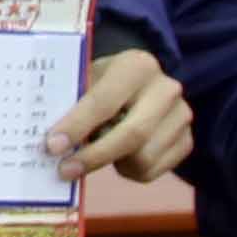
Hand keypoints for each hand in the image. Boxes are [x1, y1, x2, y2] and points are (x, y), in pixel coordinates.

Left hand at [50, 49, 194, 183]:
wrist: (140, 83)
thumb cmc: (102, 83)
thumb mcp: (86, 80)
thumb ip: (71, 104)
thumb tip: (49, 142)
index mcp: (137, 65)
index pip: (104, 102)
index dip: (76, 126)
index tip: (52, 147)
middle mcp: (167, 88)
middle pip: (132, 135)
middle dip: (94, 156)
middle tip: (65, 170)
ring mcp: (182, 116)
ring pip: (143, 158)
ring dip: (114, 162)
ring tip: (99, 150)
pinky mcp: (187, 141)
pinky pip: (153, 171)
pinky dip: (130, 171)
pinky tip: (121, 155)